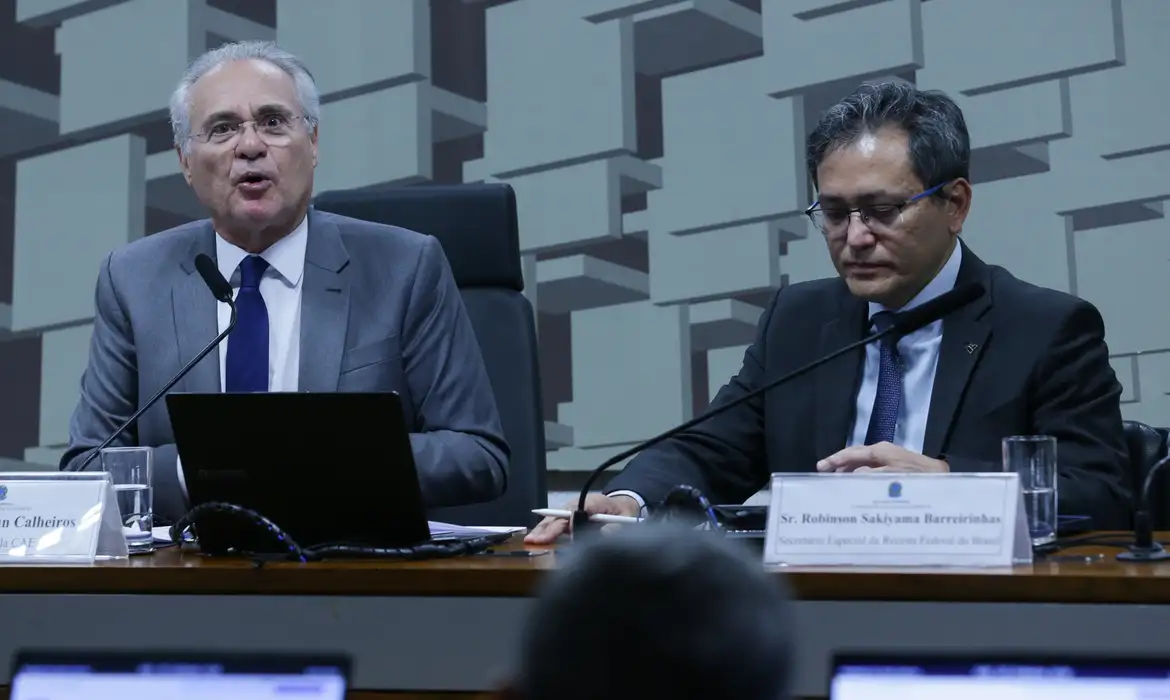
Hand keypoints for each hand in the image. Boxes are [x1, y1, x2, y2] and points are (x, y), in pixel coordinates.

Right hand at [524, 493, 641, 543]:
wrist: (622, 506)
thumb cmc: (623, 512)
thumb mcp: (626, 519)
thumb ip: (615, 528)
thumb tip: (603, 536)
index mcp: (593, 502)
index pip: (578, 510)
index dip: (570, 520)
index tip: (565, 530)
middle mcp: (578, 504)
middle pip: (561, 515)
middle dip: (548, 528)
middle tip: (536, 540)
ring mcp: (571, 511)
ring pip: (554, 519)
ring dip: (542, 530)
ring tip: (531, 540)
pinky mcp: (568, 519)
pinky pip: (555, 524)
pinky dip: (545, 531)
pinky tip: (536, 540)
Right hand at [816, 441, 949, 473]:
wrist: (944, 477)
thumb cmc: (919, 477)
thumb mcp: (894, 478)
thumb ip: (872, 476)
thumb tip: (854, 474)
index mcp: (880, 450)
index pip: (851, 453)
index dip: (835, 460)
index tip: (820, 468)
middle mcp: (883, 451)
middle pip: (855, 455)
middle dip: (839, 464)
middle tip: (824, 474)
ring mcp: (889, 457)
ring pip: (863, 461)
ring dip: (849, 469)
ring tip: (837, 481)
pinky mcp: (895, 464)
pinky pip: (871, 467)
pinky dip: (860, 473)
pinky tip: (858, 483)